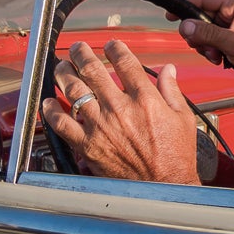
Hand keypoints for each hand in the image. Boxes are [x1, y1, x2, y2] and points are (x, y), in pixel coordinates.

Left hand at [40, 40, 200, 184]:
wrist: (163, 188)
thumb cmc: (176, 156)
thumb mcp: (183, 118)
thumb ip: (171, 90)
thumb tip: (168, 69)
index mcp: (145, 99)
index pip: (124, 62)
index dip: (115, 48)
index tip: (111, 45)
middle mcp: (119, 109)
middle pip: (93, 70)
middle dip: (83, 53)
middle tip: (79, 49)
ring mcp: (101, 127)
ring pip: (73, 91)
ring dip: (64, 74)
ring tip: (62, 67)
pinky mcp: (88, 146)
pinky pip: (62, 124)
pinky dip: (52, 111)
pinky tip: (50, 102)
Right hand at [176, 0, 233, 101]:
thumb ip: (209, 34)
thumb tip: (185, 26)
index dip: (185, 6)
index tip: (170, 16)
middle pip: (202, 16)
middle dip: (199, 34)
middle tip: (203, 47)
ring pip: (206, 31)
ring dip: (206, 46)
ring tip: (217, 57)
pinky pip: (214, 41)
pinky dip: (213, 51)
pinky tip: (221, 60)